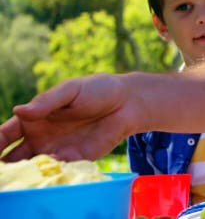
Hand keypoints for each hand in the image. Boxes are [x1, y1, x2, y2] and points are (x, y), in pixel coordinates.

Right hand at [0, 73, 134, 161]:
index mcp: (32, 119)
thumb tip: (19, 111)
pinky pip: (57, 171)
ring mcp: (56, 151)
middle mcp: (39, 139)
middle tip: (2, 173)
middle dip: (4, 166)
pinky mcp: (75, 160)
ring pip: (32, 168)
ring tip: (19, 177)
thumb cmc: (96, 90)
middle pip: (12, 158)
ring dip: (24, 174)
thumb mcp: (70, 91)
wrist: (127, 103)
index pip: (4, 135)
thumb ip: (46, 103)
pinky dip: (49, 174)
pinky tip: (48, 171)